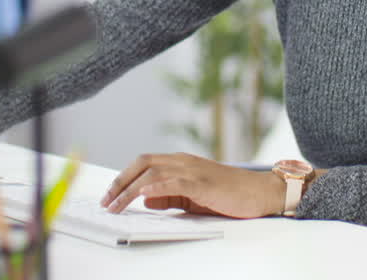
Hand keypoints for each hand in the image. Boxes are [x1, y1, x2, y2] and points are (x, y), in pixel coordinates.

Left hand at [100, 152, 284, 218]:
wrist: (260, 192)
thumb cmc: (229, 195)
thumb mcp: (193, 197)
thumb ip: (170, 197)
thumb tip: (145, 200)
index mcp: (180, 163)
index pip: (144, 164)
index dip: (123, 178)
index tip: (109, 196)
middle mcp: (183, 161)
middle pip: (142, 164)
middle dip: (120, 182)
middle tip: (105, 202)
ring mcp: (193, 170)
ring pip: (153, 174)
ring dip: (130, 191)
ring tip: (116, 206)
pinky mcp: (203, 183)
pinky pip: (175, 182)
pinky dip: (157, 188)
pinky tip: (143, 196)